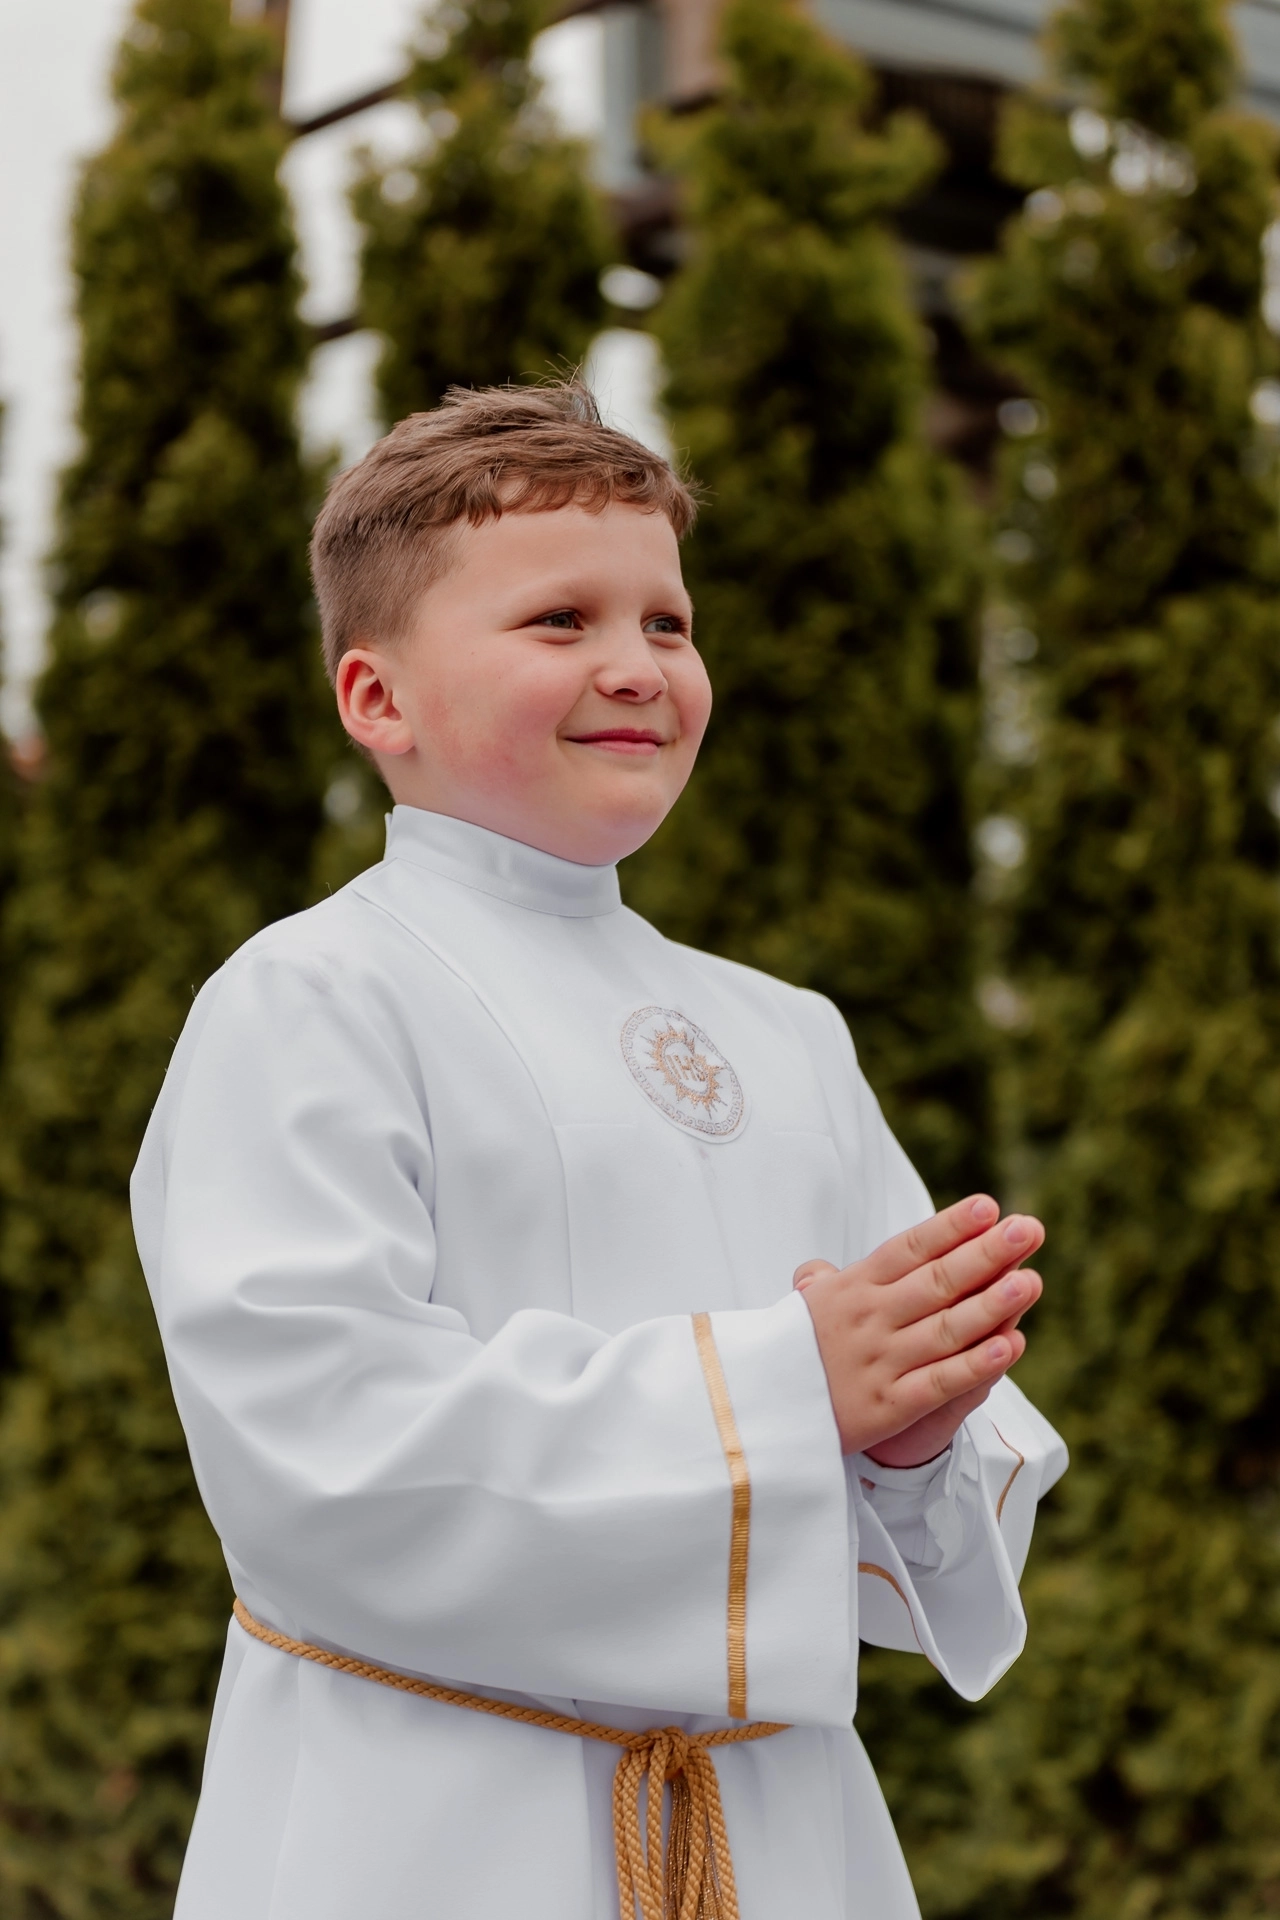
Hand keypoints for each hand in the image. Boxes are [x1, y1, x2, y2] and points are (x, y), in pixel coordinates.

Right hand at [793, 1195, 1043, 1461]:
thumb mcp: (798, 1311)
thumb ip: (820, 1285)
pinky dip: (974, 1365)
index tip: (988, 1207)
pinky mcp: (886, 1408)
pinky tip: (1008, 1346)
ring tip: (1031, 1281)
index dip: (949, 1227)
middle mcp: (868, 1320)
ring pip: (945, 1329)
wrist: (752, 1417)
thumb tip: (818, 1269)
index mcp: (850, 1289)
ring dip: (992, 1305)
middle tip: (1028, 1228)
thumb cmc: (786, 1358)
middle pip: (936, 1281)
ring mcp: (879, 1363)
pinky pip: (937, 1383)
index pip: (907, 1249)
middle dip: (987, 1254)